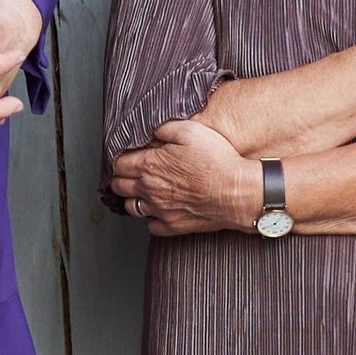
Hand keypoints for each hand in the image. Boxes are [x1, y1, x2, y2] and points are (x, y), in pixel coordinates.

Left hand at [108, 116, 260, 236]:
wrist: (237, 192)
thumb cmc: (216, 160)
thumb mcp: (190, 130)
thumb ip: (165, 128)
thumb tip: (152, 130)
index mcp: (149, 166)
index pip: (118, 164)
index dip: (121, 159)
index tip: (129, 157)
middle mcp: (149, 190)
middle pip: (119, 187)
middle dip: (122, 178)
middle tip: (131, 173)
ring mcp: (159, 210)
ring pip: (131, 208)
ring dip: (133, 199)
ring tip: (143, 191)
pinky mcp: (173, 225)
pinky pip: (151, 226)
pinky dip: (152, 218)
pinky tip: (161, 210)